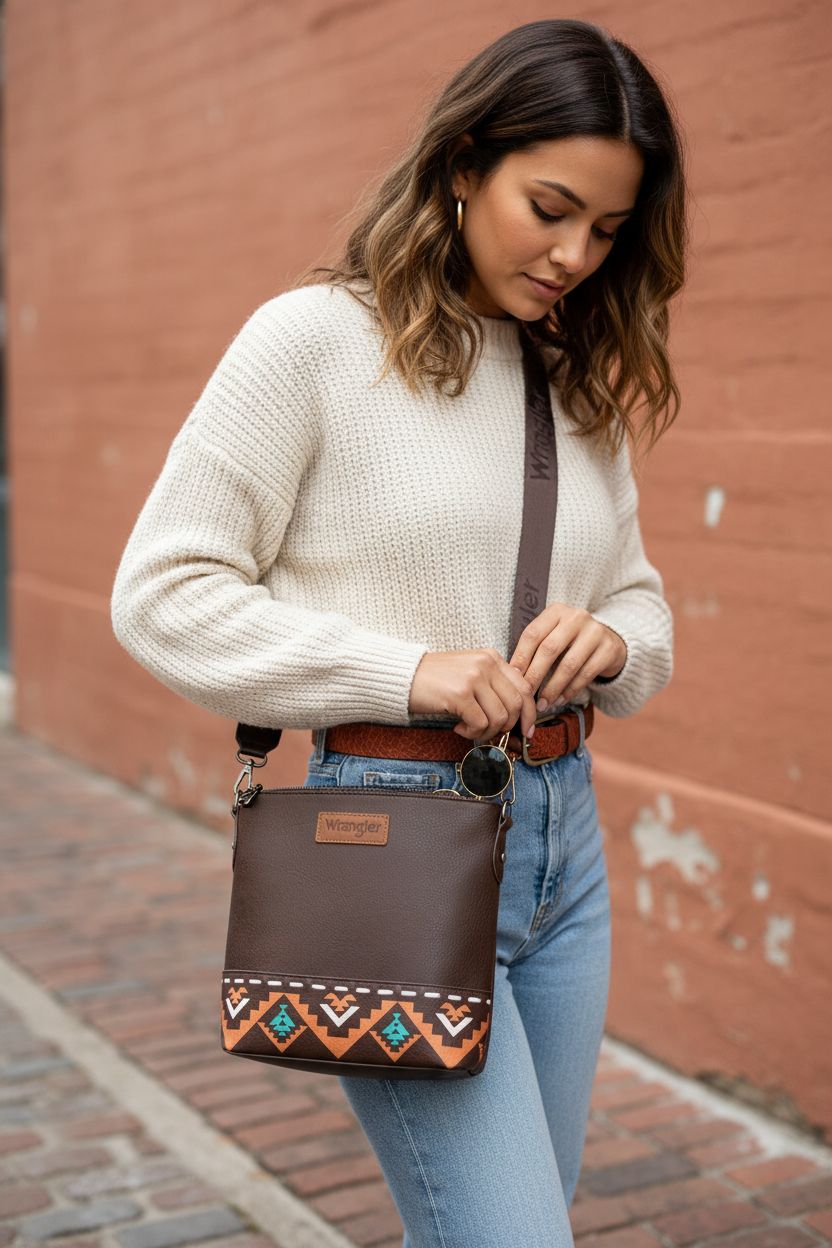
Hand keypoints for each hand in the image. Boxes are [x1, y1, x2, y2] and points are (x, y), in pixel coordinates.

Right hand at [408, 649, 538, 740]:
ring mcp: (473, 678)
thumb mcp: (470, 674)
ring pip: (500, 717)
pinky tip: (459, 727)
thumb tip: (516, 718)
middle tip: (491, 733)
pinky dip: (472, 732)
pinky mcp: (460, 694)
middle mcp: (486, 664)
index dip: (530, 713)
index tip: (526, 730)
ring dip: (487, 731)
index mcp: (492, 657)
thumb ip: (493, 687)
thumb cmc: (435, 680)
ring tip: (469, 728)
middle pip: (516, 704)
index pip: (525, 687)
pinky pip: (480, 723)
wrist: (402, 675)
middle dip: (507, 726)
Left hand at [507, 603, 626, 710]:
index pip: (533, 634)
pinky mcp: (608, 649)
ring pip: (568, 664)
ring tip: (543, 703)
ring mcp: (595, 632)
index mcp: (556, 611)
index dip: (520, 657)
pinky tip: (560, 700)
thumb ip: (536, 648)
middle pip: (549, 649)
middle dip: (535, 675)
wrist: (609, 641)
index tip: (512, 678)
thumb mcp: (553, 635)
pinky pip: (586, 674)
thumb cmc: (571, 642)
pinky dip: (570, 690)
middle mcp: (576, 617)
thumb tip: (511, 675)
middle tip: (525, 694)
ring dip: (553, 688)